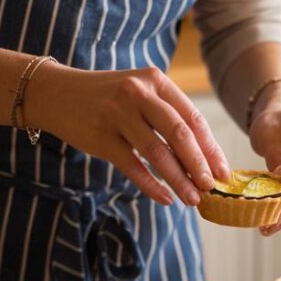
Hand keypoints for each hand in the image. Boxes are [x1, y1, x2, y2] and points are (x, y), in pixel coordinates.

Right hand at [30, 63, 229, 204]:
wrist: (57, 92)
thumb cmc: (107, 97)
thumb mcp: (140, 91)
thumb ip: (168, 114)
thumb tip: (203, 156)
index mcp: (155, 81)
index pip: (193, 118)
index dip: (211, 148)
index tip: (223, 172)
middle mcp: (138, 94)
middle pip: (179, 135)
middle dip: (199, 165)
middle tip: (211, 188)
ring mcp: (117, 114)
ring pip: (157, 153)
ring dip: (179, 180)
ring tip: (192, 199)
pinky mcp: (100, 137)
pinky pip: (132, 166)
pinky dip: (151, 185)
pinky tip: (165, 198)